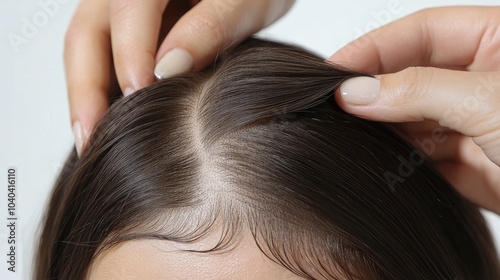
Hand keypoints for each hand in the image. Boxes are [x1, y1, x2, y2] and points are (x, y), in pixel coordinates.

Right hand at [66, 0, 294, 155]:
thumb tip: (169, 69)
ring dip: (88, 95)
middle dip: (86, 89)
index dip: (129, 55)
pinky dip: (104, 91)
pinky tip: (111, 122)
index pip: (128, 9)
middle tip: (93, 138)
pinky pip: (103, 58)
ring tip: (93, 140)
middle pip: (87, 35)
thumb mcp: (246, 2)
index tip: (138, 96)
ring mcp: (121, 10)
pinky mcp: (129, 32)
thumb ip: (212, 27)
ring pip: (88, 49)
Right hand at [329, 7, 499, 213]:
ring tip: (350, 134)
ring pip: (412, 118)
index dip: (373, 49)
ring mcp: (474, 123)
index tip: (336, 71)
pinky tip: (378, 159)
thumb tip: (357, 92)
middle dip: (374, 91)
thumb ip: (418, 91)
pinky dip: (399, 160)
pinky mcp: (471, 164)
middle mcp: (483, 80)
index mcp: (499, 41)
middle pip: (411, 75)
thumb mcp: (491, 100)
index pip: (420, 33)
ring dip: (383, 128)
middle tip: (335, 106)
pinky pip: (423, 156)